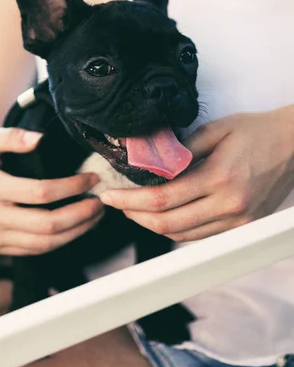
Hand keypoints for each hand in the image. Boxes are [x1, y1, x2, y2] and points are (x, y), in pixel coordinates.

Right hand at [0, 128, 102, 254]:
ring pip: (44, 244)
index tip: (91, 178)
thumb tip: (40, 138)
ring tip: (94, 216)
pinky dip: (59, 242)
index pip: (42, 193)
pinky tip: (74, 228)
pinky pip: (33, 251)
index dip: (71, 187)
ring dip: (76, 232)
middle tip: (100, 202)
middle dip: (81, 215)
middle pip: (47, 225)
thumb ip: (10, 137)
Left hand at [100, 106, 293, 241]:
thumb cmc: (256, 131)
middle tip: (115, 203)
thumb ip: (182, 150)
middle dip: (135, 215)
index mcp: (220, 178)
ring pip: (182, 236)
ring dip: (153, 225)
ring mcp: (238, 221)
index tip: (110, 195)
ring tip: (134, 208)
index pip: (162, 198)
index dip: (130, 200)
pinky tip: (163, 215)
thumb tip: (151, 165)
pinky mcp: (244, 227)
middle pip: (168, 225)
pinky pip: (201, 236)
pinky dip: (177, 229)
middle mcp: (229, 206)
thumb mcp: (216, 130)